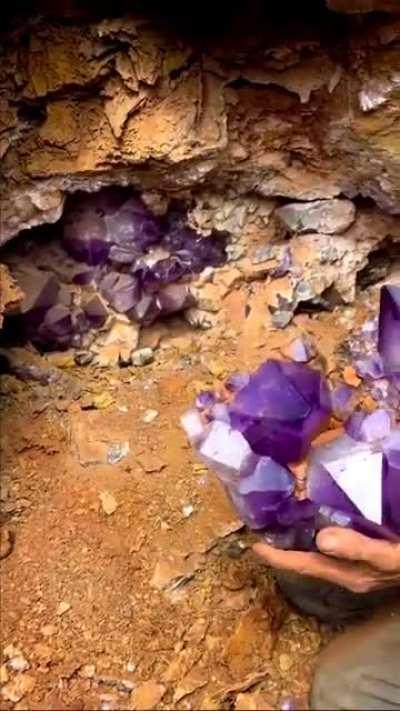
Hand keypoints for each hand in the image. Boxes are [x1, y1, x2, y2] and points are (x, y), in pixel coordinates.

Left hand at [253, 528, 399, 592]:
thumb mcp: (390, 556)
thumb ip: (359, 549)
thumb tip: (320, 539)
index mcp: (349, 574)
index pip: (305, 565)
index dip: (278, 556)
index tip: (253, 544)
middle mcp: (348, 572)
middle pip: (308, 561)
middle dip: (285, 547)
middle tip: (262, 527)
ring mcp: (358, 566)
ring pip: (320, 554)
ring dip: (300, 540)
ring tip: (282, 521)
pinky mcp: (368, 557)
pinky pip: (336, 546)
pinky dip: (321, 533)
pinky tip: (319, 518)